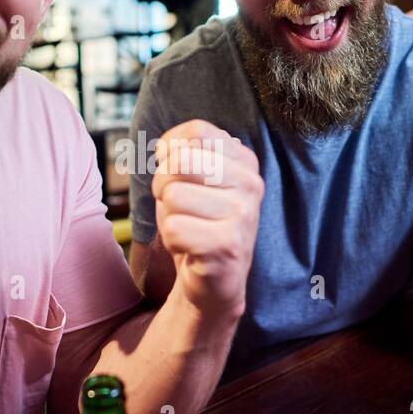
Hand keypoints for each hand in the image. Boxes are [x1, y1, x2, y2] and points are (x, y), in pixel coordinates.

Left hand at [153, 120, 262, 318]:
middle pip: (181, 161)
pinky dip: (172, 241)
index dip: (171, 151)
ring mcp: (243, 214)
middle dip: (163, 185)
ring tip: (189, 229)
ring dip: (169, 217)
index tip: (177, 175)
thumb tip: (162, 147)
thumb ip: (181, 152)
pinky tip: (191, 248)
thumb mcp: (193, 179)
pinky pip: (173, 228)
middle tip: (178, 207)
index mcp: (244, 160)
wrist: (215, 282)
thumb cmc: (198, 223)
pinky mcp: (228, 245)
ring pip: (173, 196)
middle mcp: (250, 183)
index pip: (196, 132)